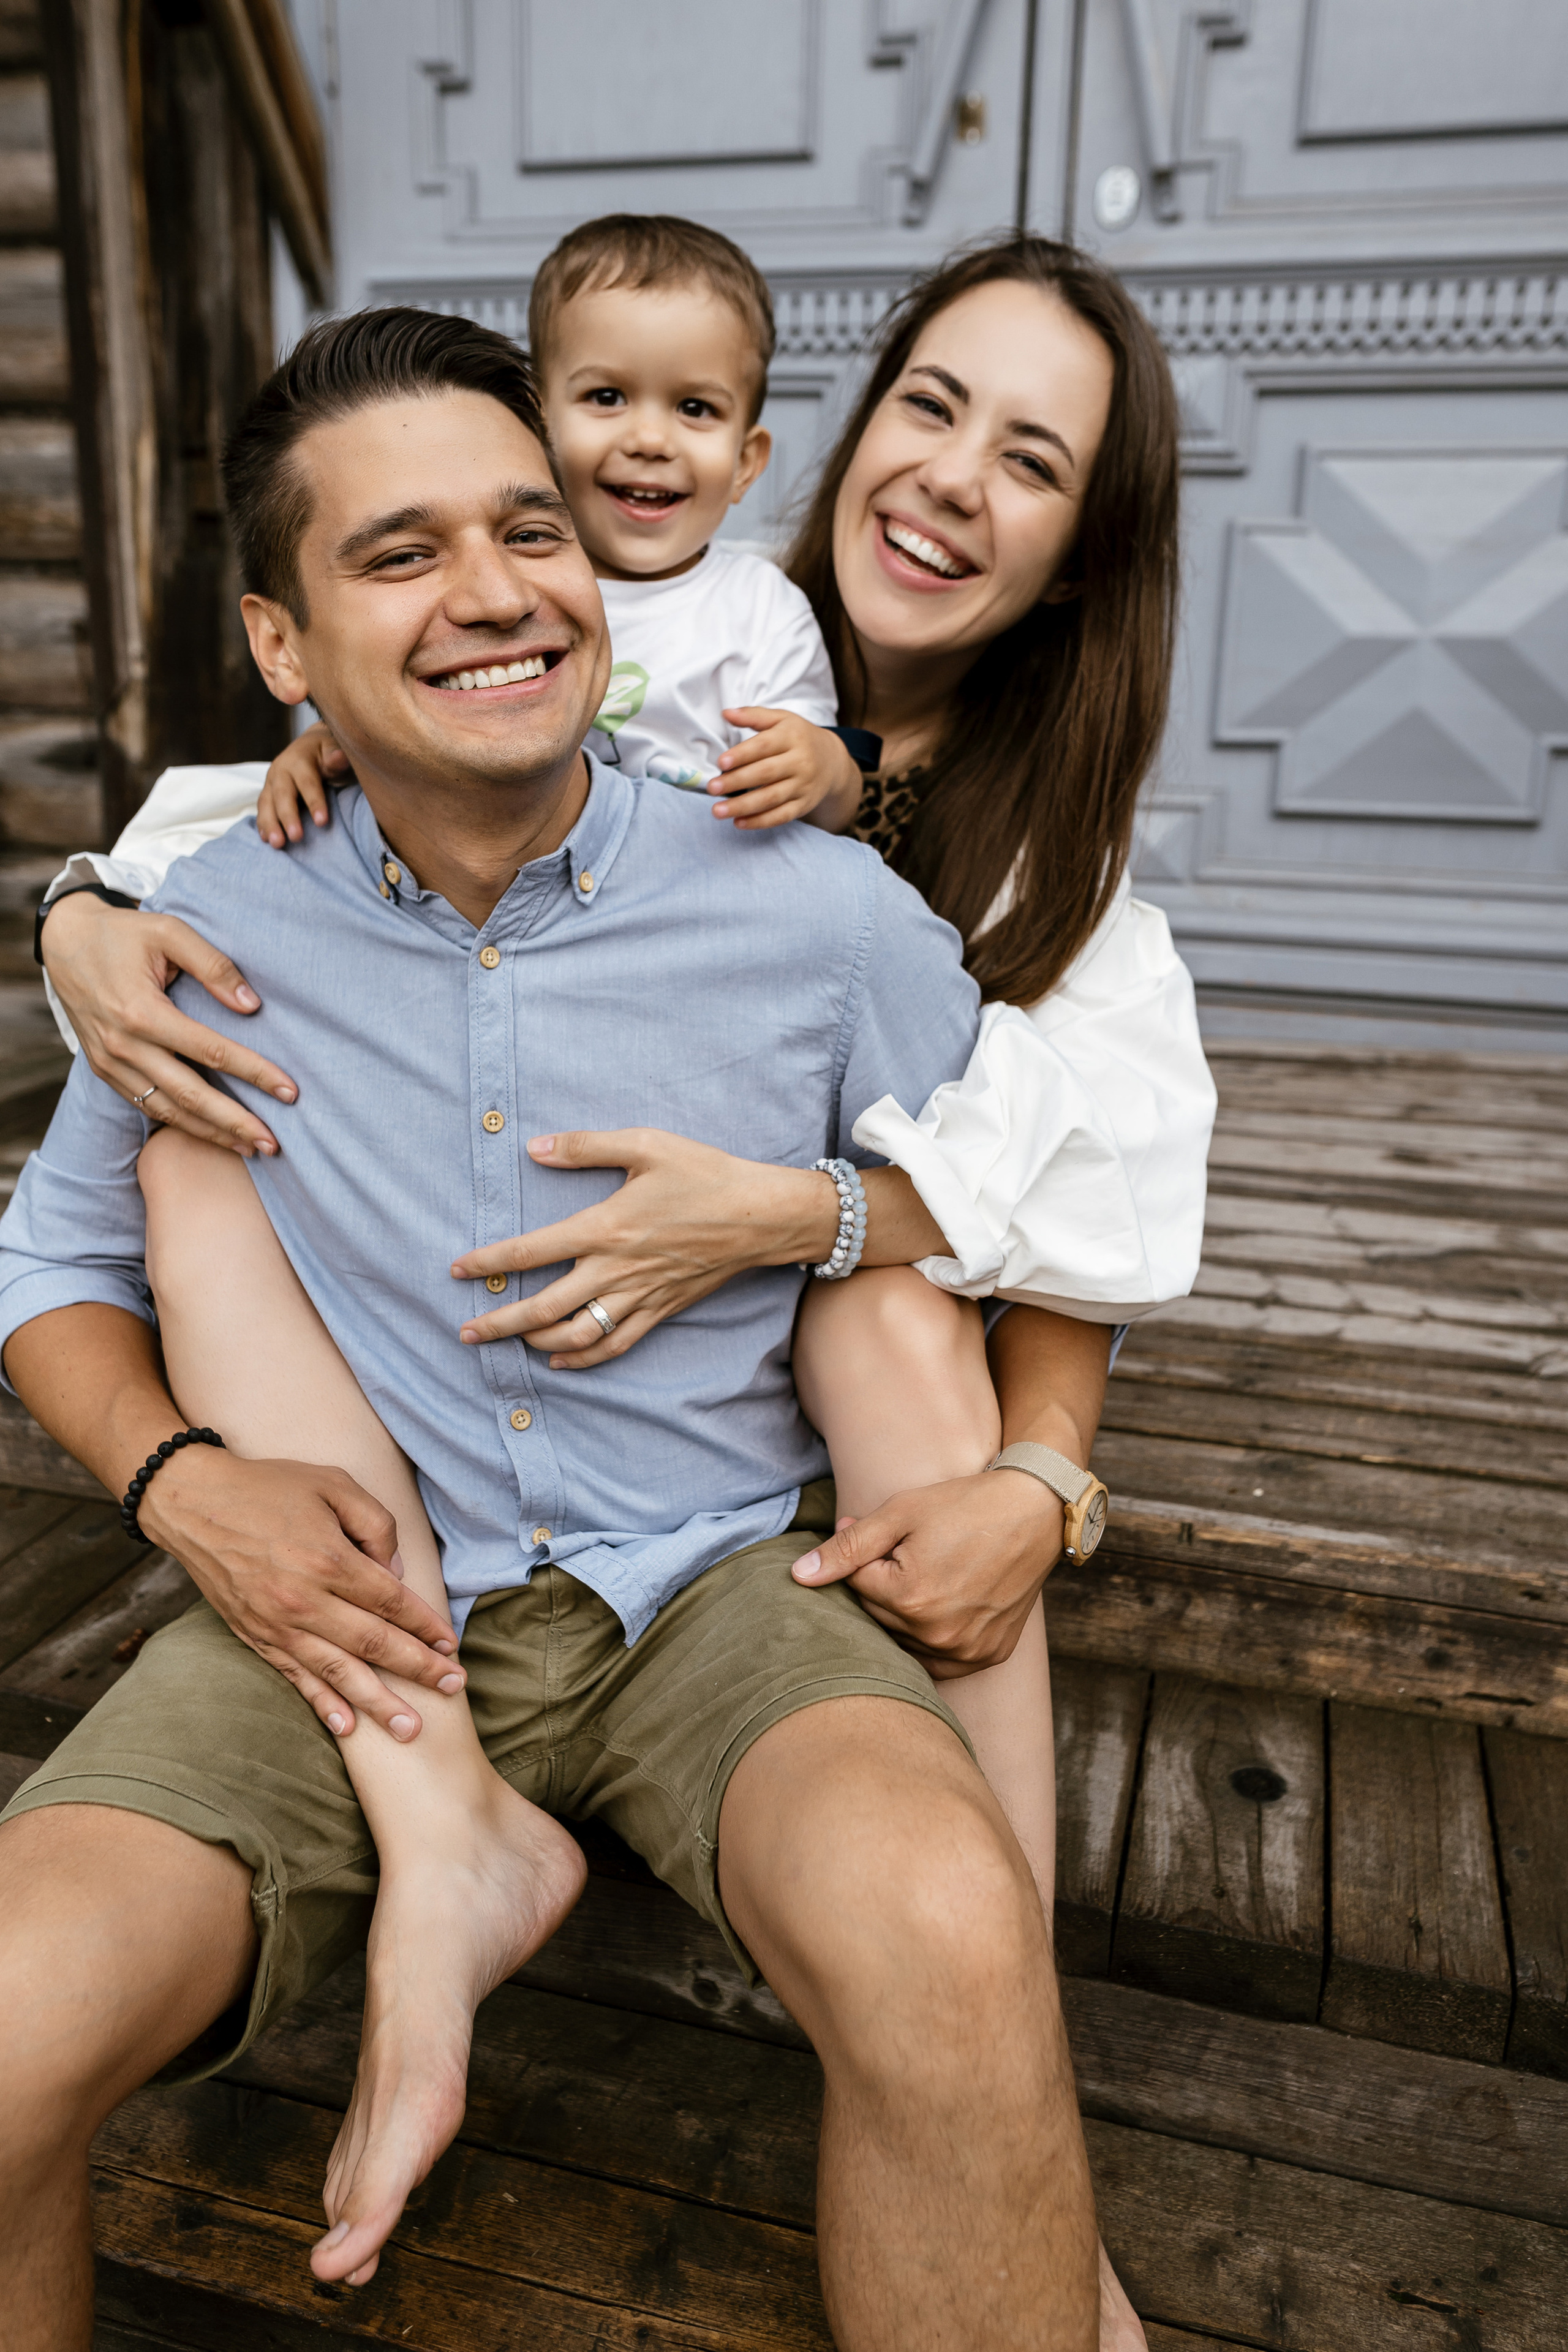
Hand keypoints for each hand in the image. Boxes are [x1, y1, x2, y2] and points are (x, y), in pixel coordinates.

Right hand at [41, 893, 298, 1156]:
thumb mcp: (169, 932)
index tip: (290, 1091)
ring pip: (167, 1110)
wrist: (66, 942)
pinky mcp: (105, 1070)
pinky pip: (146, 1105)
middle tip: (274, 1144)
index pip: (210, 1051)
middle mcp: (123, 1045)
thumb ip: (213, 966)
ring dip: (211, 1133)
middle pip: (189, 1095)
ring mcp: (110, 1063)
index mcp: (141, 1011)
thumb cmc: (124, 934)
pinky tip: (211, 1133)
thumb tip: (252, 1005)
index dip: (254, 1073)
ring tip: (250, 1147)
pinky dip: (181, 1123)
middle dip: (235, 1122)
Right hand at [140, 1445, 464, 1739]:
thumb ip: (375, 1524)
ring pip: (339, 1672)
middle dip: (418, 1669)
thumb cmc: (269, 1487)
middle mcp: (305, 1599)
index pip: (391, 1602)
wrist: (193, 1503)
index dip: (425, 1625)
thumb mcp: (333, 1483)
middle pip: (374, 1644)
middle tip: (454, 1688)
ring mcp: (277, 1624)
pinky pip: (295, 1677)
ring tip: (411, 1730)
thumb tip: (397, 1575)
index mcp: (329, 1558)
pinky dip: (322, 1704)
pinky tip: (347, 1727)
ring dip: (378, 1702)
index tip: (452, 1645)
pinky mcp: (255, 1637)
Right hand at [256, 719, 352, 846]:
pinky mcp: (267, 793)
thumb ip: (337, 758)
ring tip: (277, 844)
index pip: (307, 782)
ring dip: (270, 825)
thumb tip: (339, 757)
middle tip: (296, 837)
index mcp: (299, 759)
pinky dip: (262, 825)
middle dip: (288, 817)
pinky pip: (262, 809)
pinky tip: (265, 840)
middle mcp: (281, 770)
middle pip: (282, 795)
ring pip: (267, 803)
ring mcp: (271, 782)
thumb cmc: (328, 753)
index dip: (315, 802)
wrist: (310, 745)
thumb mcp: (335, 751)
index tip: (322, 822)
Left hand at [452, 1128, 837, 1366]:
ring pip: (576, 1334)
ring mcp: (639, 1295)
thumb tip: (534, 1147)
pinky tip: (561, 1360)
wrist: (761, 1215)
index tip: (458, 1270)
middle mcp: (617, 1269)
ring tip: (509, 1340)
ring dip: (536, 1342)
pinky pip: (615, 1344)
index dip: (489, 1263)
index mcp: (606, 1227)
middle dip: (499, 1323)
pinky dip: (584, 1358)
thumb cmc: (704, 1173)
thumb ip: (585, 1146)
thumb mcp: (645, 1144)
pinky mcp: (661, 1309)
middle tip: (466, 1331)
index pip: (531, 1251)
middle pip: (543, 1307)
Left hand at [710, 708, 862, 832]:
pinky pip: (781, 816)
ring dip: (743, 806)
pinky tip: (738, 822)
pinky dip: (760, 822)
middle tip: (712, 788)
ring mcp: (803, 785)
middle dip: (737, 782)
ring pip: (771, 798)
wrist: (832, 760)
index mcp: (791, 737)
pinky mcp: (804, 805)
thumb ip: (753, 716)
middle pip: (766, 773)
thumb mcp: (781, 719)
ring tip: (717, 811)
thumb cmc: (798, 737)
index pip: (764, 746)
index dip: (742, 754)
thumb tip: (726, 713)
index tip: (721, 762)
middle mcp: (800, 762)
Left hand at [790, 1472, 1064, 1678]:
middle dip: (883, 1584)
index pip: (857, 1587)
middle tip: (911, 1550)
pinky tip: (943, 1605)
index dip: (866, 1555)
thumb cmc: (965, 1505)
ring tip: (932, 1572)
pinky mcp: (987, 1655)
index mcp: (909, 1599)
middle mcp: (937, 1635)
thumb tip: (798, 1577)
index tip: (888, 1533)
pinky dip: (932, 1638)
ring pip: (905, 1640)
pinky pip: (939, 1660)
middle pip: (879, 1617)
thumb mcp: (901, 1513)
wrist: (1035, 1511)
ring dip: (905, 1613)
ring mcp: (965, 1651)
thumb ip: (848, 1548)